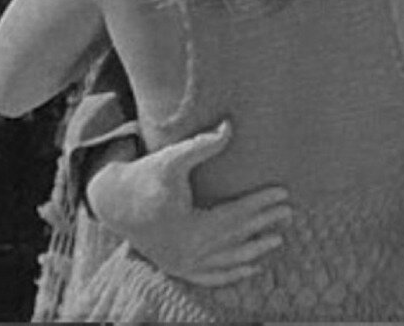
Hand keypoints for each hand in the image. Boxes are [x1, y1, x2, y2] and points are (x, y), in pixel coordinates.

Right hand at [87, 120, 291, 286]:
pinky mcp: (176, 267)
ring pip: (227, 260)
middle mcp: (187, 251)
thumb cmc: (145, 176)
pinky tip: (252, 268)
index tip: (283, 192)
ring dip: (254, 250)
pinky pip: (210, 276)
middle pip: (235, 237)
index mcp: (189, 226)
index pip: (235, 214)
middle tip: (289, 211)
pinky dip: (232, 273)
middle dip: (263, 224)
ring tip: (278, 238)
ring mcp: (182, 263)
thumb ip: (201, 145)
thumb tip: (229, 126)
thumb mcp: (171, 159)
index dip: (261, 203)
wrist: (114, 202)